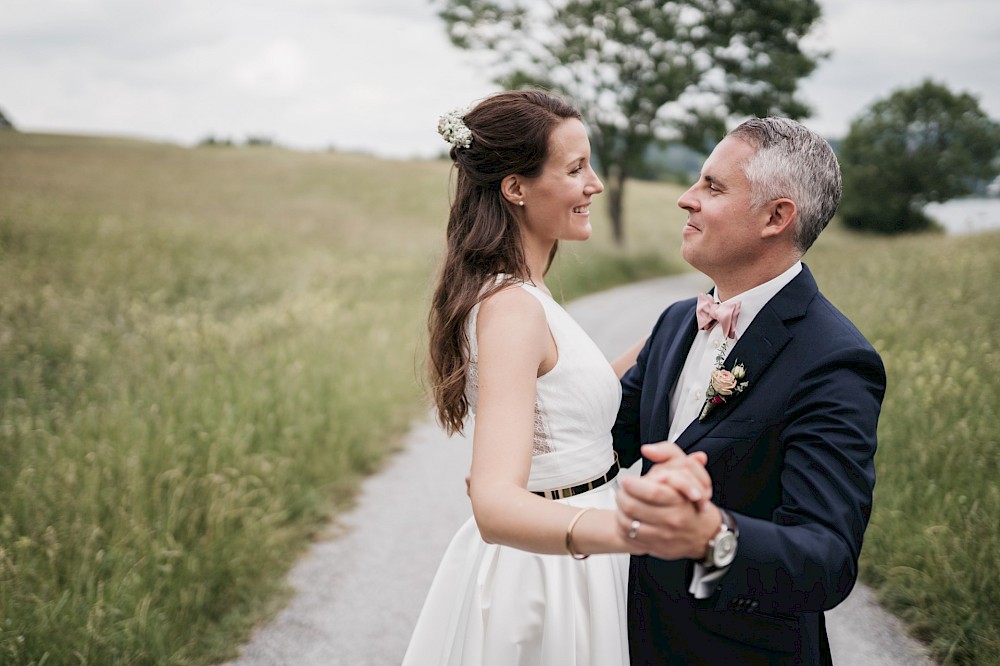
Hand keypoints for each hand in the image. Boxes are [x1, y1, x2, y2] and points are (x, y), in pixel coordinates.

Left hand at [615, 441, 718, 559]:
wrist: (707, 535)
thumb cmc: (694, 503)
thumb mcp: (688, 472)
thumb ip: (669, 454)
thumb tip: (647, 449)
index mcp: (679, 501)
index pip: (650, 491)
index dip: (632, 484)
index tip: (626, 480)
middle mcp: (672, 520)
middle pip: (633, 507)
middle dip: (621, 497)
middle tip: (620, 491)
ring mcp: (663, 537)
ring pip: (628, 524)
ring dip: (619, 512)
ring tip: (621, 504)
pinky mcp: (656, 548)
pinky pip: (631, 539)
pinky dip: (623, 529)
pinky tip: (625, 520)